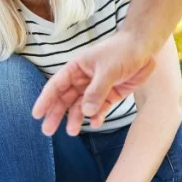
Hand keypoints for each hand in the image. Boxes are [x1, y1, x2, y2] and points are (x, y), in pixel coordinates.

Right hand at [31, 34, 156, 135]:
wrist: (144, 48)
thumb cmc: (122, 51)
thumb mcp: (108, 69)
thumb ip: (96, 91)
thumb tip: (85, 112)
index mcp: (76, 68)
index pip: (56, 85)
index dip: (45, 100)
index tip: (37, 114)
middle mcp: (82, 80)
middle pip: (65, 99)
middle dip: (56, 114)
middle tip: (47, 131)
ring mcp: (95, 89)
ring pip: (80, 107)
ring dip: (75, 119)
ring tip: (72, 132)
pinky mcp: (109, 96)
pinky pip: (99, 110)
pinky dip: (96, 117)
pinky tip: (94, 124)